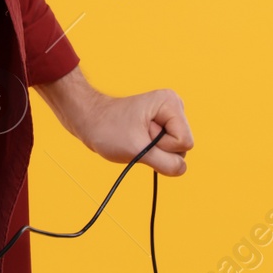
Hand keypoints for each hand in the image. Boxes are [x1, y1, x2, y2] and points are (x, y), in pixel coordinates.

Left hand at [56, 75, 193, 175]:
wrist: (88, 120)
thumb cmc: (107, 130)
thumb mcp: (137, 151)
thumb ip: (166, 164)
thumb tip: (181, 169)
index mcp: (171, 103)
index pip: (184, 142)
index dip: (162, 146)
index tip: (140, 134)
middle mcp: (175, 107)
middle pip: (183, 147)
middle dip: (158, 149)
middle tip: (136, 135)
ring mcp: (169, 117)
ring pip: (176, 152)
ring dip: (153, 151)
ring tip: (135, 136)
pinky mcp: (162, 127)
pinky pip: (167, 151)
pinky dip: (151, 151)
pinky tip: (137, 139)